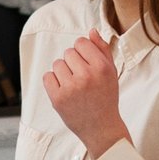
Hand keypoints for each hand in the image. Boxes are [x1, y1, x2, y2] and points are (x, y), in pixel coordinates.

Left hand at [42, 32, 126, 159]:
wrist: (101, 128)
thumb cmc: (106, 98)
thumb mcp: (111, 72)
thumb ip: (102, 50)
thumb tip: (91, 31)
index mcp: (101, 68)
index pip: (81, 42)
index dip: (82, 51)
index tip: (86, 63)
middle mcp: (86, 76)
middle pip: (68, 52)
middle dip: (73, 62)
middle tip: (81, 77)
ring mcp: (71, 88)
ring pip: (57, 64)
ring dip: (63, 72)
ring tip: (74, 85)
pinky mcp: (58, 98)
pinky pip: (47, 77)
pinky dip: (53, 82)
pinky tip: (64, 90)